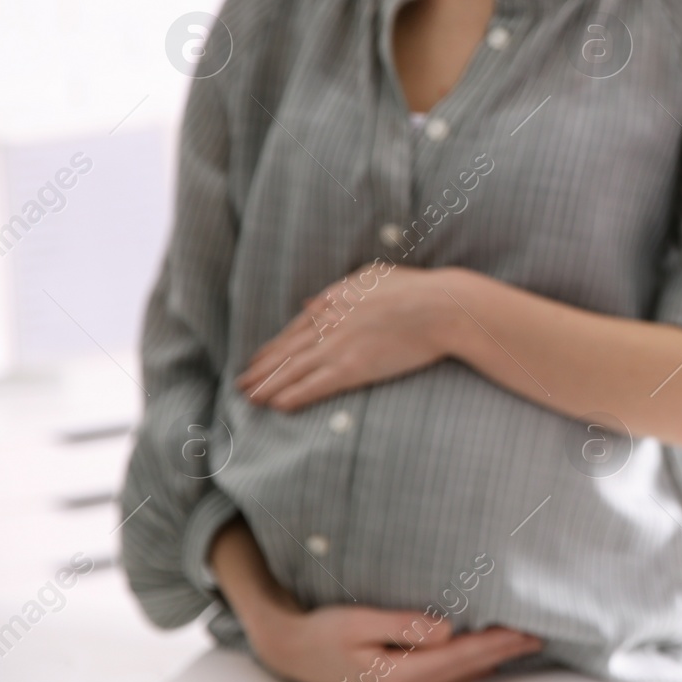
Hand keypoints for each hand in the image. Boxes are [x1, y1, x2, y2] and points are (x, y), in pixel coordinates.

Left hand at [237, 263, 451, 411]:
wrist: (440, 307)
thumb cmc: (418, 289)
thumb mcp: (374, 276)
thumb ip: (342, 288)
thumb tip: (311, 300)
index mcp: (335, 299)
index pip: (296, 327)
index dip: (274, 346)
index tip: (258, 358)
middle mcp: (329, 323)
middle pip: (287, 350)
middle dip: (262, 368)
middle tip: (241, 383)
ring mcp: (338, 346)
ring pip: (293, 370)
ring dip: (268, 386)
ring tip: (250, 398)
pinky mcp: (352, 368)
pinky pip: (315, 386)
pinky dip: (294, 396)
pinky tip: (278, 405)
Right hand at [248, 602, 543, 681]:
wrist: (288, 650)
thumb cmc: (322, 630)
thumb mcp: (358, 621)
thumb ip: (404, 625)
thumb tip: (448, 629)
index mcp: (397, 675)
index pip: (459, 656)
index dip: (495, 642)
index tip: (525, 630)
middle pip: (464, 669)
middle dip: (503, 652)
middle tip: (539, 636)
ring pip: (457, 675)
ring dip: (491, 659)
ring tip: (522, 645)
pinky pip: (444, 675)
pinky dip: (470, 664)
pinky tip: (485, 658)